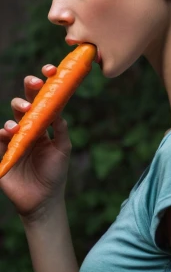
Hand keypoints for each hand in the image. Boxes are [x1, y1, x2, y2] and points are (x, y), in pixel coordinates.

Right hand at [0, 64, 71, 218]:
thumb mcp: (63, 151)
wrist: (43, 201)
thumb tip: (59, 112)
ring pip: (11, 117)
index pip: (43, 100)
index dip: (45, 84)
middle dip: (28, 89)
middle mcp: (28, 128)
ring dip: (16, 113)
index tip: (50, 71)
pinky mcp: (3, 152)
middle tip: (34, 84)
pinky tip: (9, 132)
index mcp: (44, 125)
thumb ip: (61, 131)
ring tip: (22, 119)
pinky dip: (2, 132)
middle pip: (25, 102)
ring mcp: (14, 139)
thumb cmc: (55, 174)